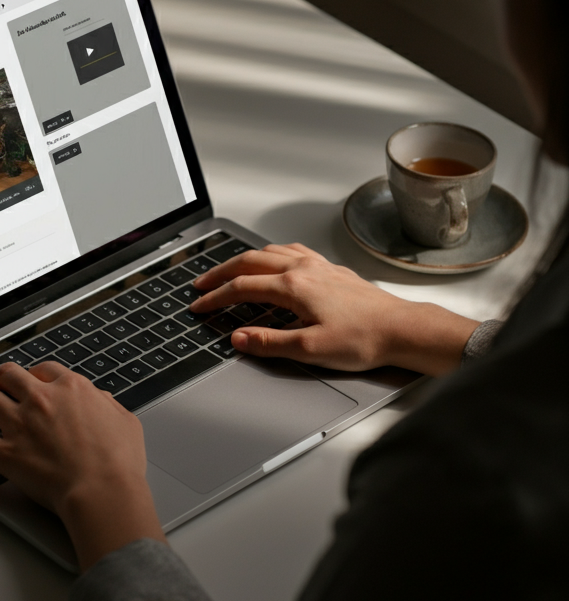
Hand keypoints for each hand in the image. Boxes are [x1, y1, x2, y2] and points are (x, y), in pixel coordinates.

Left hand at [0, 361, 165, 568]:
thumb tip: (99, 399)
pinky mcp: (5, 452)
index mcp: (71, 388)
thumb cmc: (117, 462)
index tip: (30, 379)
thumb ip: (108, 404)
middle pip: (9, 375)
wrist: (101, 490)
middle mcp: (41, 400)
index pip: (45, 370)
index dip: (34, 373)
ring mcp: (20, 424)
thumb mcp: (125, 421)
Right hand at [191, 243, 478, 376]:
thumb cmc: (364, 339)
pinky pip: (292, 251)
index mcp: (293, 287)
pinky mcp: (331, 269)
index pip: (241, 287)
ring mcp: (318, 266)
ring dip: (244, 260)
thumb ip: (270, 343)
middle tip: (202, 284)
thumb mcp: (311, 350)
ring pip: (270, 251)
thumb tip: (238, 338)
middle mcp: (303, 269)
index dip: (215, 297)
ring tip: (230, 270)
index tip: (199, 306)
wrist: (402, 329)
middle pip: (249, 261)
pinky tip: (275, 260)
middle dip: (220, 272)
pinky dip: (271, 254)